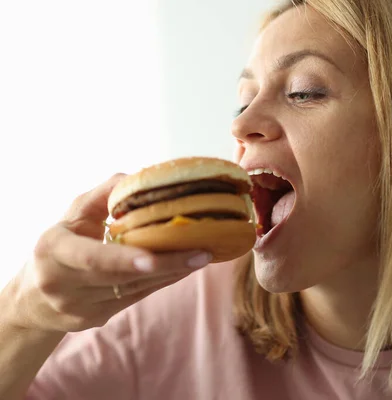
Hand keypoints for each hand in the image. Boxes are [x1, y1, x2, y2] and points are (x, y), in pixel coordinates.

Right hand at [2, 174, 211, 332]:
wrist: (36, 297)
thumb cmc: (62, 243)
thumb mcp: (74, 214)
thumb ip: (103, 195)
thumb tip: (136, 180)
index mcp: (53, 251)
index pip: (90, 258)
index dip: (122, 259)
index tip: (153, 258)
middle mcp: (63, 284)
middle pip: (121, 277)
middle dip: (164, 265)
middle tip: (201, 252)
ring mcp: (79, 306)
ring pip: (134, 289)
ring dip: (171, 272)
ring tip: (201, 256)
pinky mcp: (96, 319)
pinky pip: (137, 298)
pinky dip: (163, 281)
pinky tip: (185, 267)